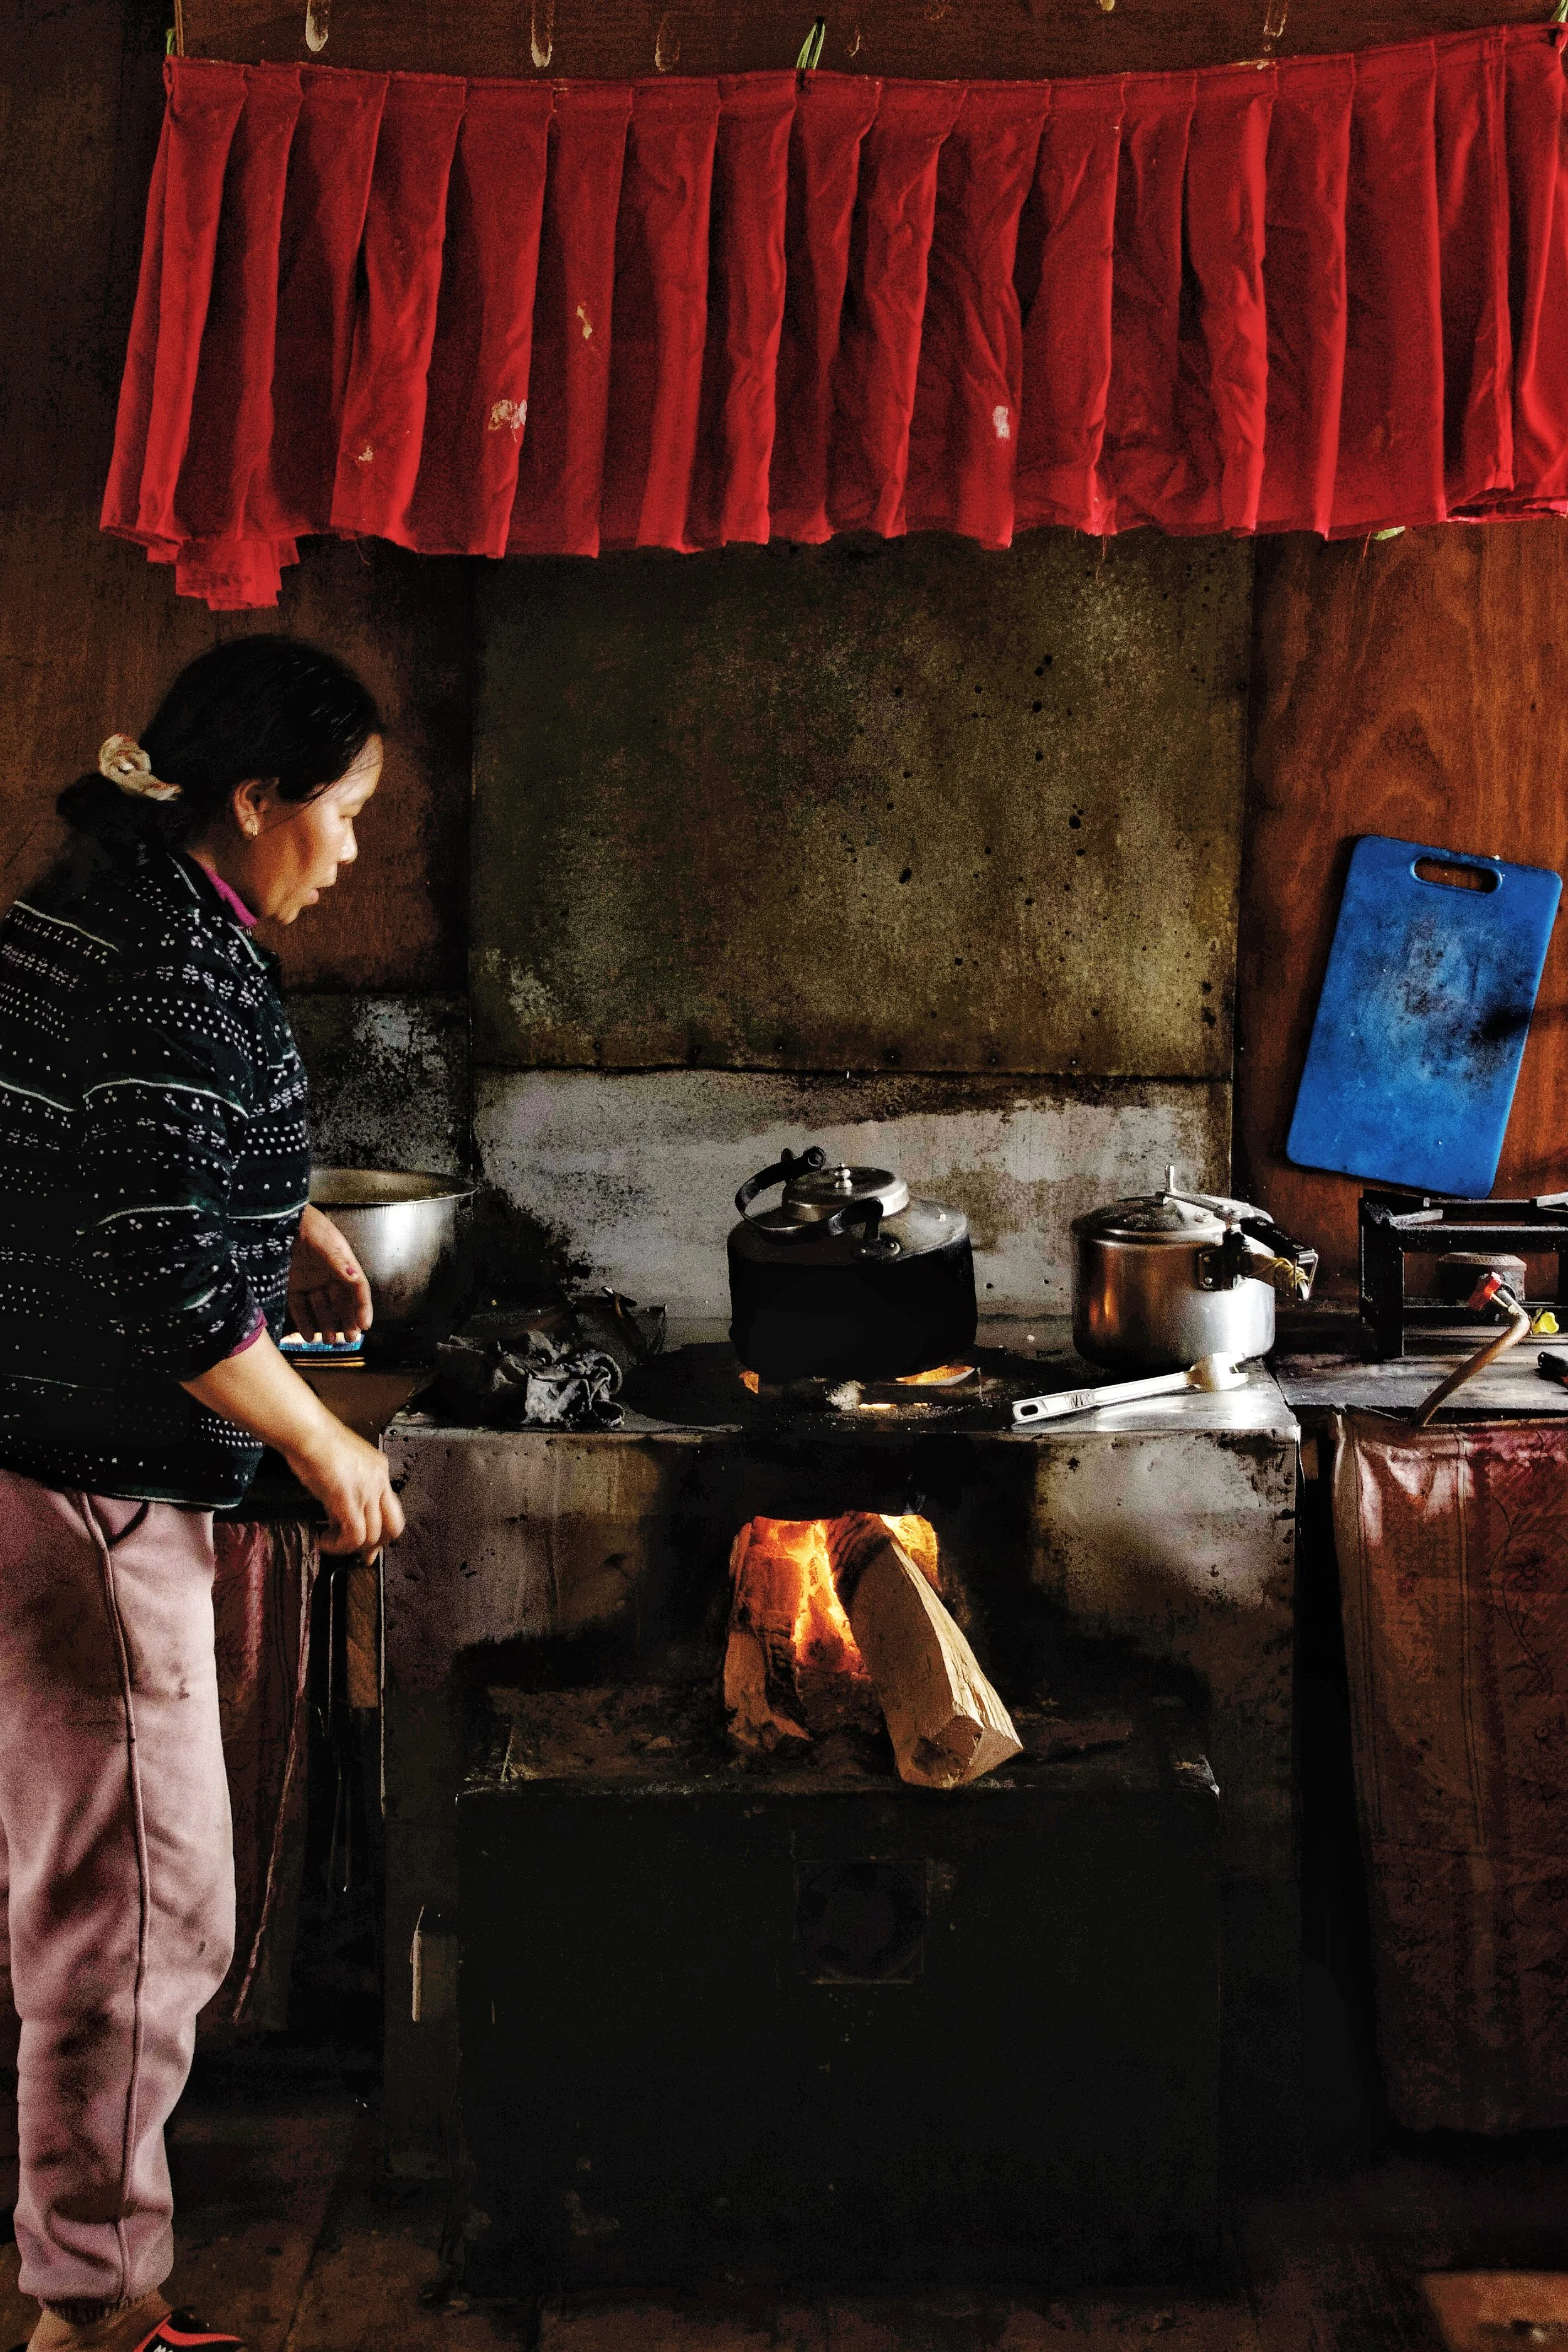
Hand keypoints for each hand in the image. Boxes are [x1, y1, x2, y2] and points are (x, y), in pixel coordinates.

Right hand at [183, 1328, 402, 1564]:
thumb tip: (340, 1508)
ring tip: (331, 1543)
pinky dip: (339, 1545)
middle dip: (376, 1545)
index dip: (381, 1531)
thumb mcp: (341, 1462)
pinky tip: (324, 1540)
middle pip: (393, 1526)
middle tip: (360, 1556)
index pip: (391, 1508)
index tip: (369, 1545)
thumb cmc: (315, 1440)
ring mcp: (366, 1490)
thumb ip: (348, 1484)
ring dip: (350, 1547)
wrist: (306, 1430)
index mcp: (379, 1469)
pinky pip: (353, 1536)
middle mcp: (379, 1480)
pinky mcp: (348, 1499)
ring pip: (372, 1535)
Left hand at [290, 1203, 372, 1340]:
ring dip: (327, 1324)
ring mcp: (310, 1281)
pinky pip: (300, 1308)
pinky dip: (305, 1322)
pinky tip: (310, 1336)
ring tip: (329, 1340)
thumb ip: (337, 1262)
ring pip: (322, 1308)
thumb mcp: (323, 1241)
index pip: (357, 1288)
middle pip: (342, 1302)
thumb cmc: (304, 1224)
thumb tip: (355, 1279)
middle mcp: (329, 1275)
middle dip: (347, 1320)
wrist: (275, 1219)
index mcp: (342, 1263)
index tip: (365, 1325)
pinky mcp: (292, 1286)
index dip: (362, 1307)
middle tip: (349, 1339)